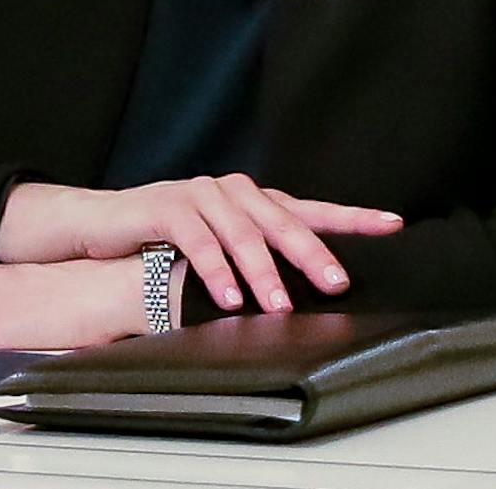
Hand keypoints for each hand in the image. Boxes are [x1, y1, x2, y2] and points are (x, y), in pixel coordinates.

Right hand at [0, 176, 402, 314]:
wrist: (102, 225)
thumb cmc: (166, 242)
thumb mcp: (218, 249)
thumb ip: (255, 259)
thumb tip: (303, 294)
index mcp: (252, 201)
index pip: (311, 209)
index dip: (353, 217)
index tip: (393, 224)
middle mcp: (232, 191)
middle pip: (283, 220)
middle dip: (312, 253)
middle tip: (336, 283)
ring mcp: (200, 194)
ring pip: (242, 232)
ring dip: (262, 272)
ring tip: (279, 305)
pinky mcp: (167, 206)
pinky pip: (197, 238)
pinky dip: (215, 269)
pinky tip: (228, 296)